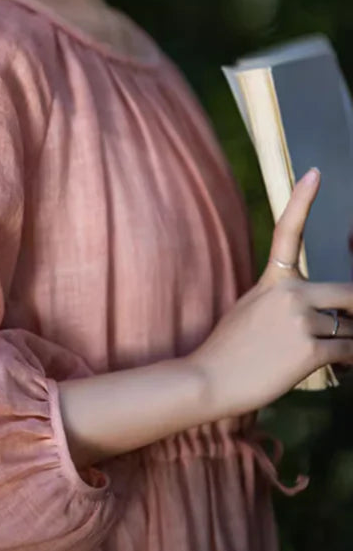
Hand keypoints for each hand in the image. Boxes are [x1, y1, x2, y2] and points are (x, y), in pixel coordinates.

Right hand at [187, 167, 352, 418]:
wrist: (211, 378)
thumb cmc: (229, 347)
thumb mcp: (251, 309)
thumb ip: (285, 302)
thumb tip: (327, 311)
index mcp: (273, 280)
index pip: (288, 231)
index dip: (303, 199)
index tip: (314, 172)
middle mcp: (289, 293)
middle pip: (349, 293)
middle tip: (345, 325)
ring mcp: (299, 320)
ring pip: (349, 329)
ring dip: (345, 343)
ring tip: (324, 356)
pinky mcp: (309, 349)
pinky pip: (349, 351)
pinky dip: (348, 361)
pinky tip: (337, 368)